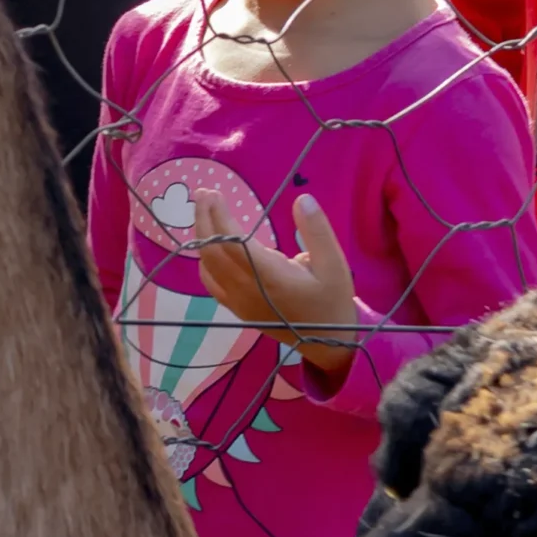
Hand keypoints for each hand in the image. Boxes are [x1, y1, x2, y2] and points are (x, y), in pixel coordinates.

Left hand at [194, 189, 360, 393]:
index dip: (219, 217)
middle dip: (204, 220)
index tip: (215, 194)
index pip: (232, 243)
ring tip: (205, 211)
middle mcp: (248, 291)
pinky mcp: (239, 310)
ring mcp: (240, 303)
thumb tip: (302, 199)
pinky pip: (212, 284)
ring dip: (202, 237)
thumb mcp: (335, 265)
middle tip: (204, 193)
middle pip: (212, 252)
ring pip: (208, 267)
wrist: (329, 343)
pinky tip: (210, 246)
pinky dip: (205, 261)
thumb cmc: (332, 301)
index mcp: (270, 278)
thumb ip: (317, 231)